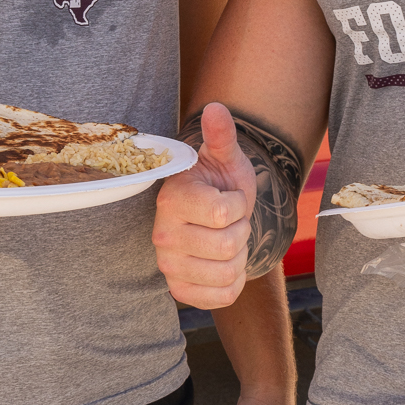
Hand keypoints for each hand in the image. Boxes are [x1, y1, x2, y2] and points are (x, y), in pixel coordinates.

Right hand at [152, 101, 255, 308]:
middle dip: (241, 231)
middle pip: (228, 245)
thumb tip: (216, 108)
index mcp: (172, 199)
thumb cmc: (220, 183)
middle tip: (229, 222)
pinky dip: (234, 282)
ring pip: (228, 273)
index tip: (228, 197)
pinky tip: (223, 263)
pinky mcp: (180, 291)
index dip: (239, 205)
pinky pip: (223, 297)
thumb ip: (222, 135)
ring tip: (226, 240)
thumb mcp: (226, 158)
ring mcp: (168, 266)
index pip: (224, 213)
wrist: (215, 216)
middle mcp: (163, 236)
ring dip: (239, 257)